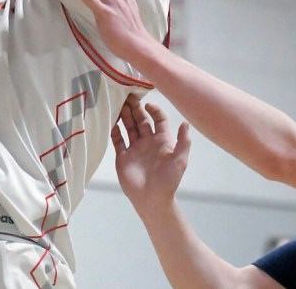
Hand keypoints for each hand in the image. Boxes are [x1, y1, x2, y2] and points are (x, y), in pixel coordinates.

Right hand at [112, 96, 190, 212]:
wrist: (152, 199)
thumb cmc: (168, 180)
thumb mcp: (180, 160)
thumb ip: (183, 142)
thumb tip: (186, 122)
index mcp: (162, 141)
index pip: (158, 120)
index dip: (154, 110)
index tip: (147, 103)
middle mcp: (147, 142)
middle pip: (141, 120)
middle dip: (135, 108)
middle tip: (127, 95)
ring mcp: (134, 148)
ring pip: (128, 127)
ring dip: (123, 115)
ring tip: (116, 102)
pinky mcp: (123, 156)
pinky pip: (117, 139)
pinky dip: (113, 130)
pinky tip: (109, 120)